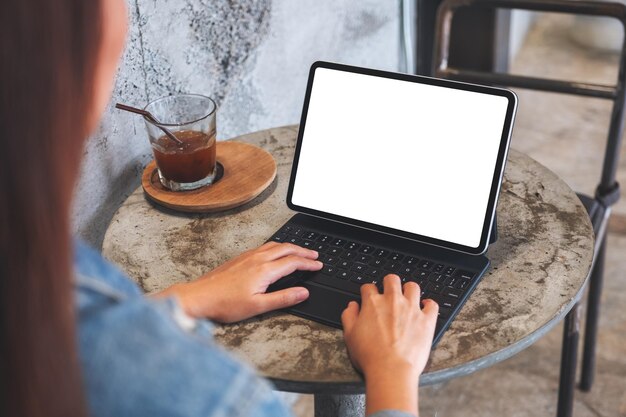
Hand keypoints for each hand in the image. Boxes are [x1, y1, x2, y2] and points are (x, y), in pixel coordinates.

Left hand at [155, 242, 321, 321]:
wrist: (200, 297)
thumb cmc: (225, 304)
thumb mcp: (258, 306)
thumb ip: (283, 298)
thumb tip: (303, 292)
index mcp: (265, 270)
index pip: (293, 262)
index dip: (308, 263)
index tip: (319, 265)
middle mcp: (257, 259)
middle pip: (286, 249)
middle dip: (303, 251)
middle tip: (315, 255)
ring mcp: (247, 256)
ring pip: (275, 245)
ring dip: (290, 247)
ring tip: (299, 251)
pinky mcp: (239, 258)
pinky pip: (264, 247)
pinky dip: (277, 247)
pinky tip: (275, 253)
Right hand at [341, 274, 437, 415]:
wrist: (391, 370)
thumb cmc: (370, 356)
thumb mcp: (349, 336)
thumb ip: (349, 316)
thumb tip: (352, 306)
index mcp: (373, 303)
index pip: (368, 287)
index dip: (367, 291)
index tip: (369, 296)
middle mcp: (393, 301)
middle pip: (392, 279)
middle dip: (389, 283)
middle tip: (389, 292)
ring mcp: (411, 309)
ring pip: (413, 287)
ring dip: (409, 290)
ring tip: (407, 297)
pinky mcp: (426, 320)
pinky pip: (432, 305)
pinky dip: (429, 305)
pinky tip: (425, 308)